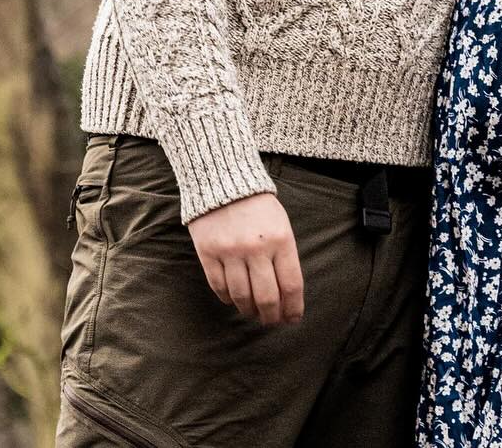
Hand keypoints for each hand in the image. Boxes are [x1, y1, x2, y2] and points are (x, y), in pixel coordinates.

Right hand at [187, 192, 303, 324]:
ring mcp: (230, 251)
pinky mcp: (208, 253)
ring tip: (253, 312)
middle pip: (267, 298)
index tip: (292, 319)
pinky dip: (228, 299)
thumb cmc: (258, 206)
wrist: (224, 180)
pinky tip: (234, 299)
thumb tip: (287, 295)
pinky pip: (219, 288)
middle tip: (272, 321)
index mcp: (281, 239)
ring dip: (249, 310)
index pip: (291, 285)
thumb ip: (284, 257)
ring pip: (242, 297)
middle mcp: (256, 248)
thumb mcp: (281, 225)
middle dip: (272, 316)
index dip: (293, 308)